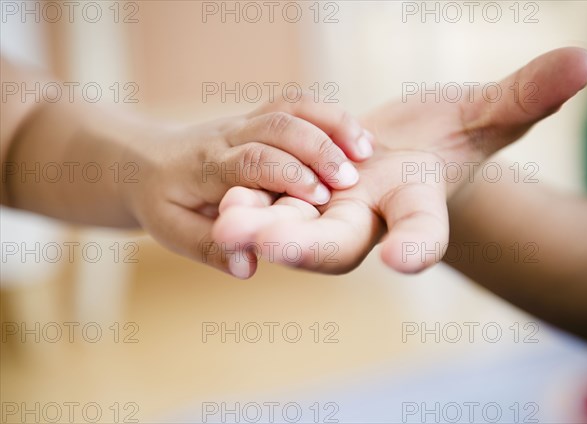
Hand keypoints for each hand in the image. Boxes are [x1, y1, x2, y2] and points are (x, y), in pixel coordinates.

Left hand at [123, 96, 372, 276]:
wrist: (148, 158)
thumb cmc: (163, 200)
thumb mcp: (172, 231)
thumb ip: (209, 249)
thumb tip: (247, 266)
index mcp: (207, 168)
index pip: (251, 161)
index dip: (288, 175)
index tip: (320, 197)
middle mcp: (228, 138)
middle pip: (277, 126)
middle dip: (318, 149)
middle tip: (351, 180)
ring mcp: (245, 121)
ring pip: (291, 107)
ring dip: (331, 125)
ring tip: (365, 151)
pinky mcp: (259, 115)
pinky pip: (297, 102)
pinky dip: (329, 115)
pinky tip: (356, 139)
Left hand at [213, 48, 586, 275]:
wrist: (396, 154)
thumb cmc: (444, 138)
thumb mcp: (483, 115)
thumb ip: (524, 96)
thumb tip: (583, 59)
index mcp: (417, 204)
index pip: (424, 229)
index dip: (419, 243)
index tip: (409, 258)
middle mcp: (369, 218)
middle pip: (342, 242)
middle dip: (312, 246)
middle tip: (276, 247)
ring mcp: (327, 211)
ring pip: (294, 229)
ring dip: (262, 227)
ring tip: (230, 222)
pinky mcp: (296, 194)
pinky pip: (270, 204)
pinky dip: (249, 202)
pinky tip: (222, 198)